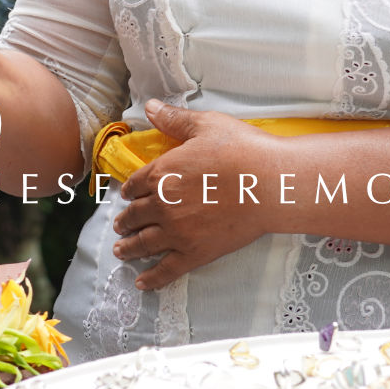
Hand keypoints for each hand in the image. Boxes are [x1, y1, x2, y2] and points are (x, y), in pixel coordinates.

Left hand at [112, 101, 275, 290]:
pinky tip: (143, 282)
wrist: (270, 184)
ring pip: (144, 243)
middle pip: (135, 215)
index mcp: (161, 172)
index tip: (126, 195)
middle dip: (125, 221)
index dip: (129, 189)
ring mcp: (178, 232)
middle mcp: (162, 204)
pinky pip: (167, 270)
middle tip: (119, 226)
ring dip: (129, 248)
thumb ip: (174, 119)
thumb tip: (150, 107)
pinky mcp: (196, 253)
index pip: (135, 184)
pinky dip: (152, 278)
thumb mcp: (204, 125)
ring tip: (120, 251)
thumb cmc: (241, 150)